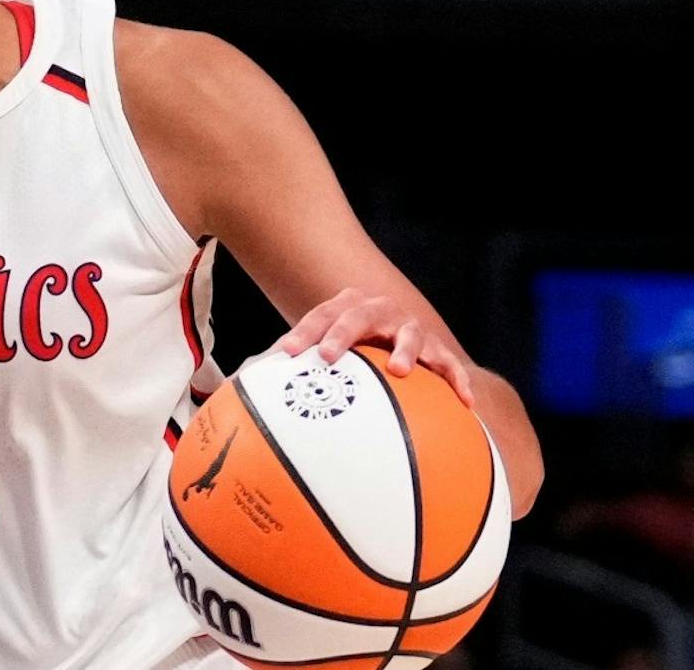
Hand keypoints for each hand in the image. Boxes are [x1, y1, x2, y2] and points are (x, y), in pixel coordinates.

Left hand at [277, 287, 474, 404]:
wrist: (399, 335)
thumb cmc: (352, 345)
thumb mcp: (325, 345)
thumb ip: (294, 358)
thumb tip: (245, 381)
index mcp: (348, 306)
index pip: (322, 314)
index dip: (303, 331)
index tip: (287, 353)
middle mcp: (381, 311)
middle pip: (359, 315)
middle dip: (343, 334)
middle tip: (329, 356)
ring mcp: (411, 329)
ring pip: (410, 334)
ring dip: (405, 350)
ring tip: (400, 370)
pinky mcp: (437, 351)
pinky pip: (450, 365)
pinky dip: (458, 380)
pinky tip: (465, 402)